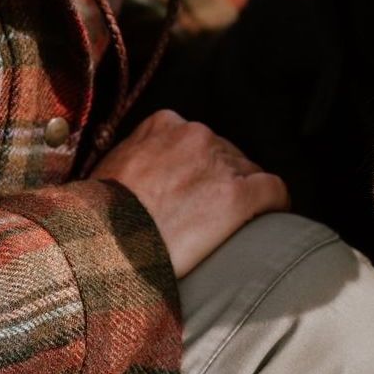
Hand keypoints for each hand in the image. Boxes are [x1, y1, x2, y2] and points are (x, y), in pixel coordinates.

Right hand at [90, 109, 288, 277]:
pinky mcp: (238, 196)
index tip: (195, 190)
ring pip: (249, 172)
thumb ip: (137, 155)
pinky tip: (273, 218)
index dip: (200, 167)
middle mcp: (195, 135)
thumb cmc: (98, 218)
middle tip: (208, 217)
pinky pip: (273, 190)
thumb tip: (145, 171)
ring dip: (244, 196)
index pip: (198, 138)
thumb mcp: (108, 169)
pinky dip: (276, 204)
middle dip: (220, 182)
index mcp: (164, 124)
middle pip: (226, 154)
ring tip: (232, 227)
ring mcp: (218, 163)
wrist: (102, 249)